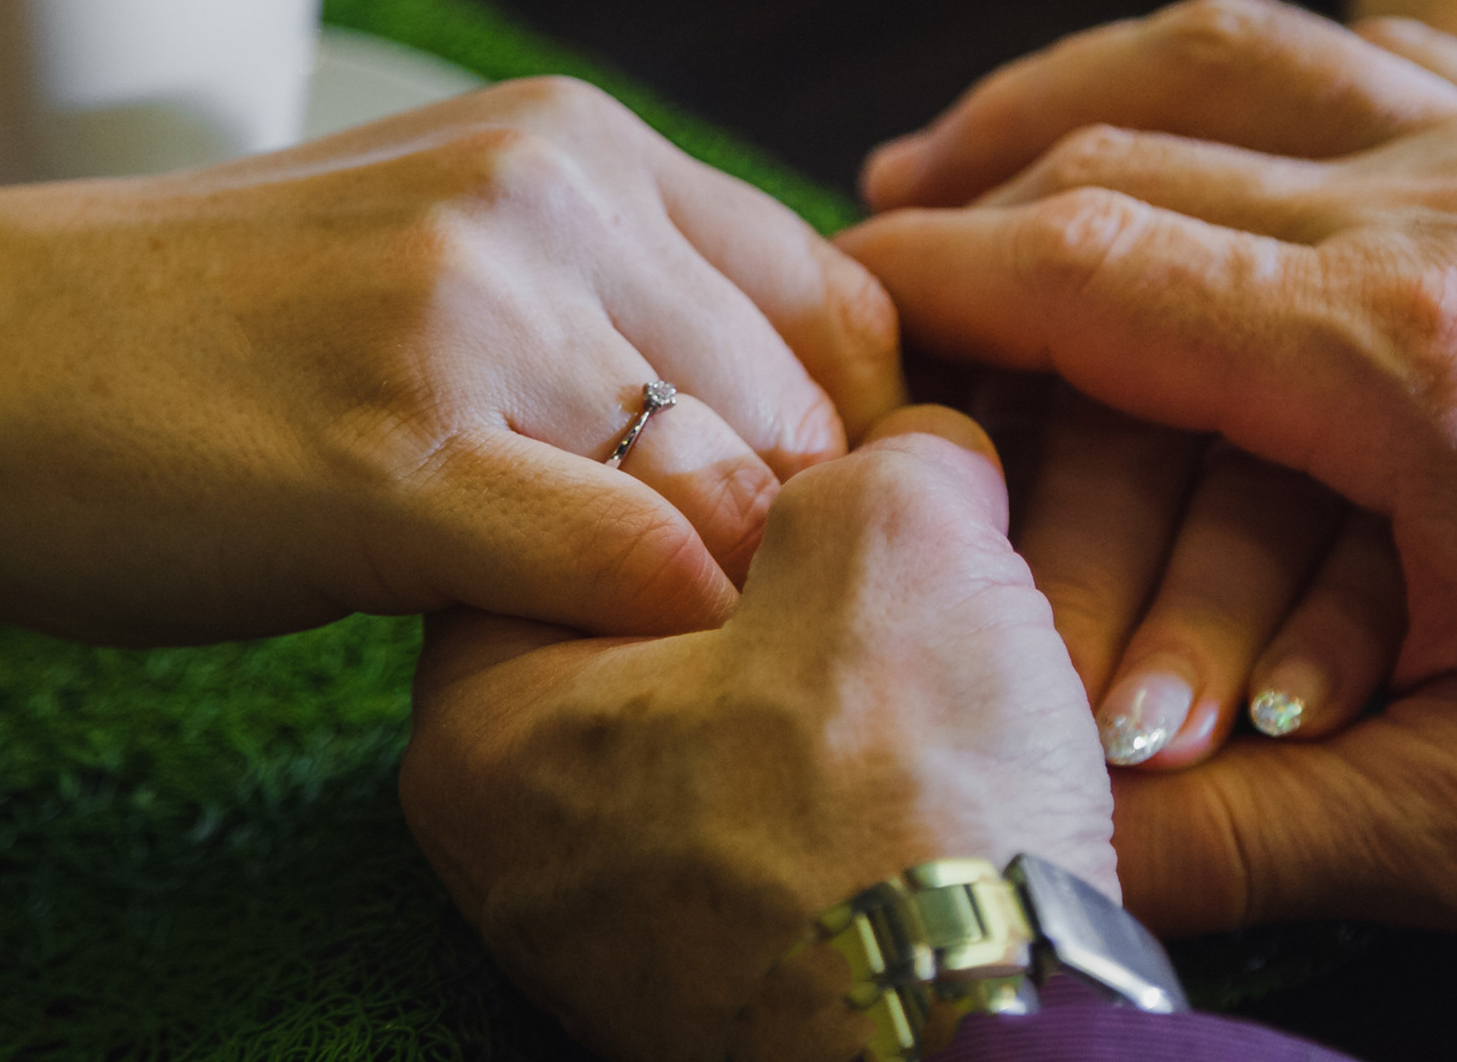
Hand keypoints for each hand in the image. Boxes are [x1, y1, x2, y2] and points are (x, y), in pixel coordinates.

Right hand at [0, 76, 898, 643]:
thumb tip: (798, 414)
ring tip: (598, 621)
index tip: (787, 524)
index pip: (838, 300)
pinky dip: (637, 630)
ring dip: (701, 593)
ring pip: (738, 493)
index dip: (848, 436)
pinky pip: (630, 566)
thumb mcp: (439, 235)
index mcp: (576, 138)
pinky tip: (558, 640)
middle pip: (808, 409)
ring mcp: (471, 317)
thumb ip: (614, 287)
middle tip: (692, 604)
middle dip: (781, 534)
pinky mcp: (393, 456)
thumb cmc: (200, 322)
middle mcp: (548, 198)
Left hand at [399, 408, 1113, 1061]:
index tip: (821, 463)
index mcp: (475, 723)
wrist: (981, 1040)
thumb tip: (916, 452)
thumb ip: (885, 454)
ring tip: (933, 670)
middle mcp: (502, 848)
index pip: (569, 517)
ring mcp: (603, 938)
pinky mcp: (712, 994)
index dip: (717, 457)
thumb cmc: (896, 797)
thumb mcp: (898, 535)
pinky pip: (773, 841)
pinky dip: (846, 795)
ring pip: (723, 739)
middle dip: (779, 583)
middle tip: (888, 558)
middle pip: (649, 629)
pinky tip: (934, 774)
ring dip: (828, 689)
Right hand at [844, 0, 1456, 932]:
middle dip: (978, 186)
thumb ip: (1252, 837)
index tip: (837, 288)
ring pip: (1242, 47)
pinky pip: (1368, 47)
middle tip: (873, 241)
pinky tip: (1187, 120)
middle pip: (1140, 146)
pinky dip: (1238, 71)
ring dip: (1084, 85)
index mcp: (1411, 366)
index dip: (939, 274)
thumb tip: (1048, 849)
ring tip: (974, 140)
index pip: (1096, 270)